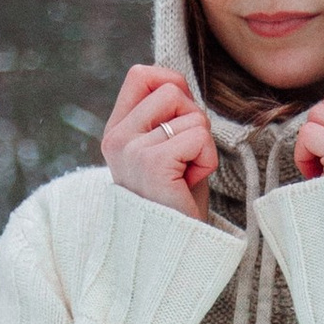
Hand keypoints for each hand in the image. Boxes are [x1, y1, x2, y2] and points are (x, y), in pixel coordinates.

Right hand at [102, 63, 215, 213]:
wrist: (173, 248)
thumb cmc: (175, 198)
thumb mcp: (166, 147)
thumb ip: (166, 114)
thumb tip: (176, 80)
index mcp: (116, 130)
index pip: (141, 74)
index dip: (172, 85)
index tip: (178, 122)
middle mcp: (117, 137)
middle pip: (171, 89)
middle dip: (193, 119)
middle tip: (184, 158)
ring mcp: (131, 150)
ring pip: (192, 115)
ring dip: (202, 144)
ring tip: (186, 173)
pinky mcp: (152, 163)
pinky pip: (199, 137)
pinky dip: (206, 160)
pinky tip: (190, 182)